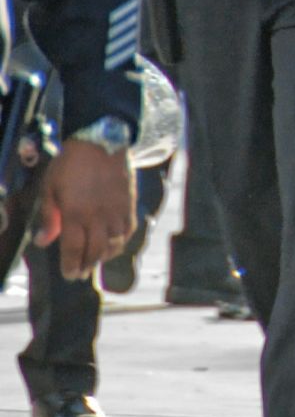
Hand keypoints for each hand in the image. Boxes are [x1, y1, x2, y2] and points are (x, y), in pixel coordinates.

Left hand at [36, 141, 134, 280]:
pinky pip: (128, 231)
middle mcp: (98, 216)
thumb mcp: (50, 187)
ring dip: (104, 257)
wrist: (101, 142)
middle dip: (86, 265)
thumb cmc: (70, 164)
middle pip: (94, 251)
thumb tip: (43, 241)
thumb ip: (48, 217)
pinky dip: (122, 242)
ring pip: (114, 244)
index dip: (71, 265)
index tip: (69, 275)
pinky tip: (114, 245)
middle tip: (80, 273)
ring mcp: (116, 211)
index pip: (74, 249)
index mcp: (75, 213)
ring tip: (95, 261)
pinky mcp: (129, 205)